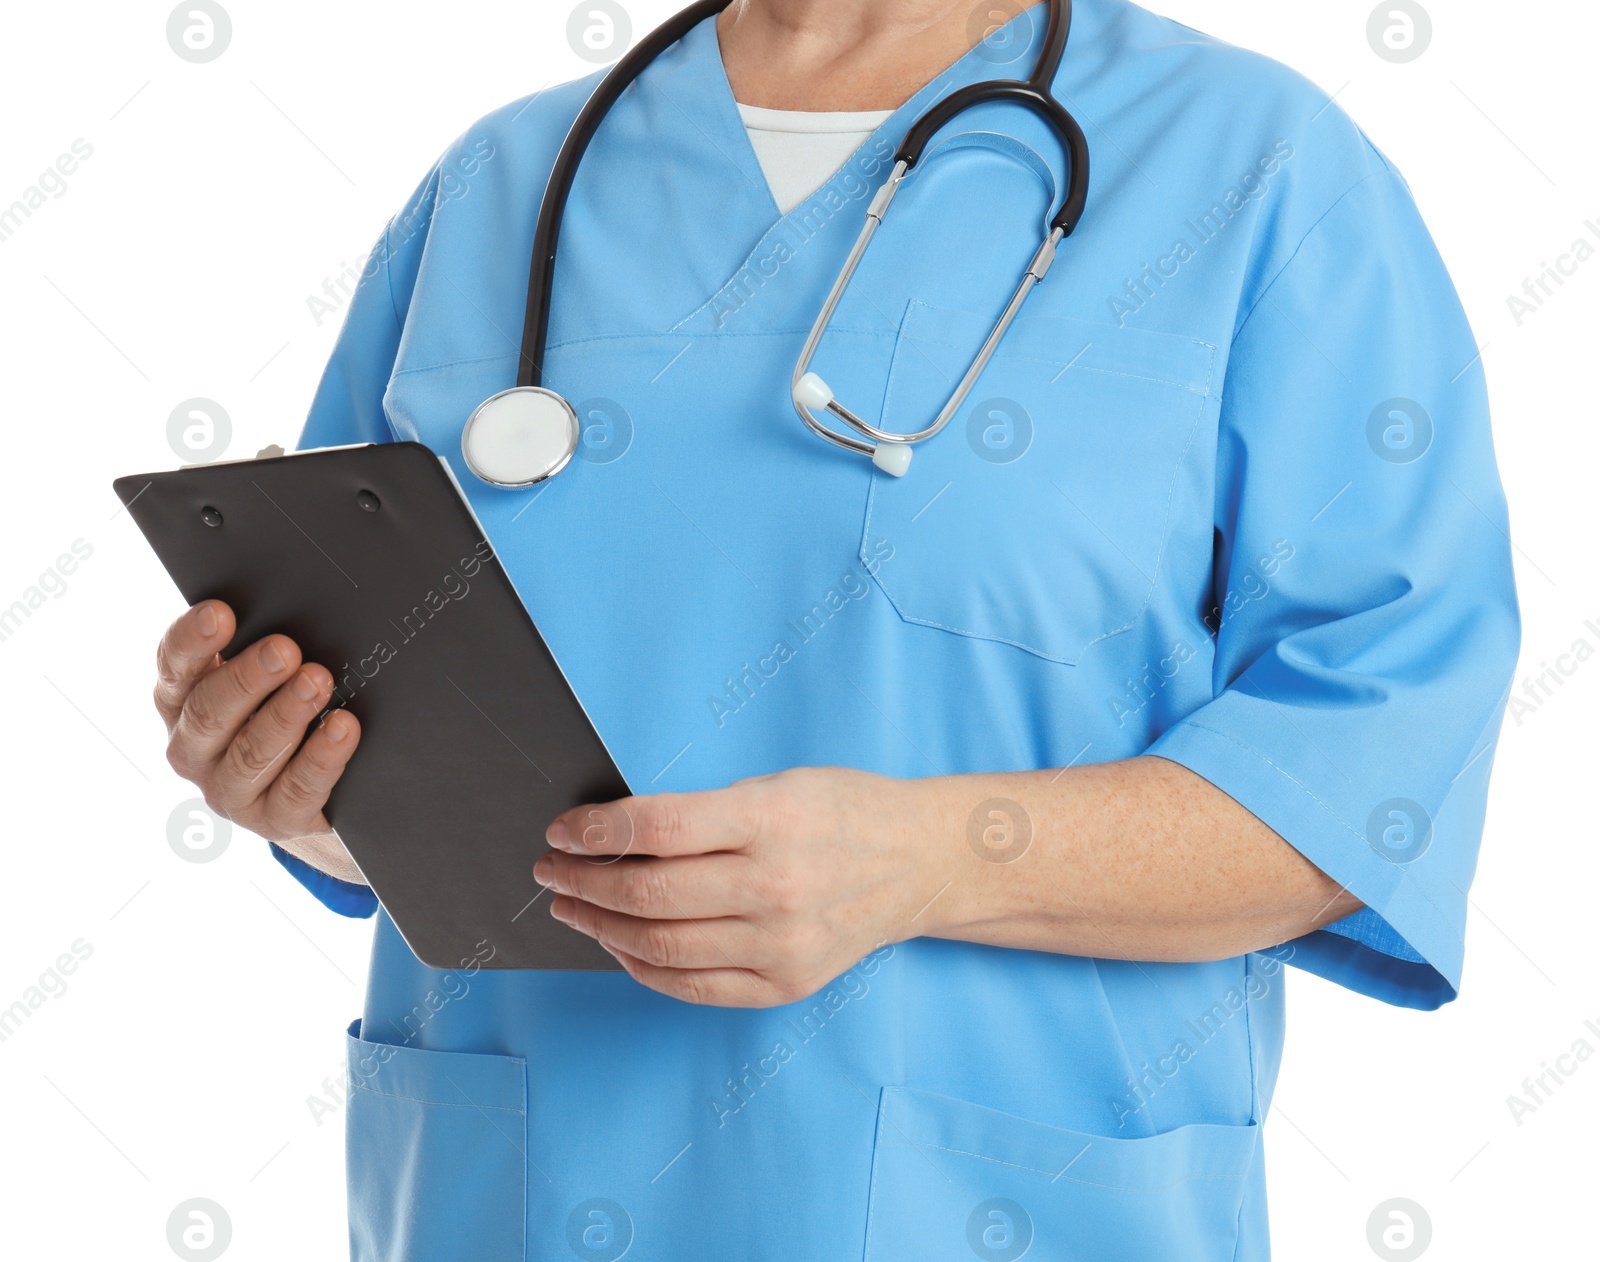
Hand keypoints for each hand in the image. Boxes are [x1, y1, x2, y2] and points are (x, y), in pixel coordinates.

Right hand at [155, 600, 365, 883]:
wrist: (312, 795)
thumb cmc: (281, 713)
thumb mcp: (262, 679)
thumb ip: (261, 644)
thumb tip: (293, 598)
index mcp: (181, 701)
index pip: (175, 666)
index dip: (193, 641)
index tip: (221, 613)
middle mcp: (194, 748)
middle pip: (211, 711)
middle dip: (249, 677)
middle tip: (286, 649)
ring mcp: (229, 790)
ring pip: (252, 752)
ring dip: (287, 713)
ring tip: (319, 681)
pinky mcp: (273, 821)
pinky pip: (297, 788)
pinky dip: (322, 756)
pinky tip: (343, 728)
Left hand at [535, 767, 949, 1006]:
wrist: (920, 864)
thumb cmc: (842, 811)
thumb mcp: (776, 785)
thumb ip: (701, 812)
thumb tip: (609, 836)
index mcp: (772, 821)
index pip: (659, 828)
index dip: (596, 831)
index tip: (562, 830)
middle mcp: (777, 887)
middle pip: (649, 893)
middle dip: (584, 881)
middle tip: (552, 868)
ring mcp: (782, 945)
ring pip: (660, 946)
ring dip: (600, 926)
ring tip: (573, 905)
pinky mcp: (784, 984)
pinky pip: (690, 985)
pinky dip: (642, 966)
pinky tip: (618, 942)